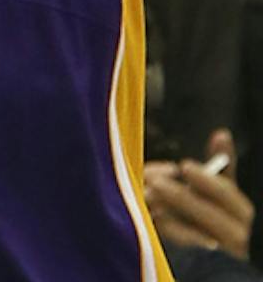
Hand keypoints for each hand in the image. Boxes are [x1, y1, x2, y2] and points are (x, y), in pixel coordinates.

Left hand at [142, 134, 250, 255]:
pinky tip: (153, 218)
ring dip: (169, 214)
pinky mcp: (201, 260)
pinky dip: (167, 231)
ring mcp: (220, 251)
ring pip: (193, 233)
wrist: (228, 253)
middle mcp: (237, 235)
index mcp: (244, 215)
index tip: (184, 165)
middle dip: (180, 196)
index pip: (228, 195)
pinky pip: (183, 248)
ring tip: (150, 197)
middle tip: (155, 181)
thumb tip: (221, 134)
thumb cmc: (226, 216)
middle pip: (209, 215)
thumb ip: (224, 168)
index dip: (206, 180)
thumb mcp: (229, 193)